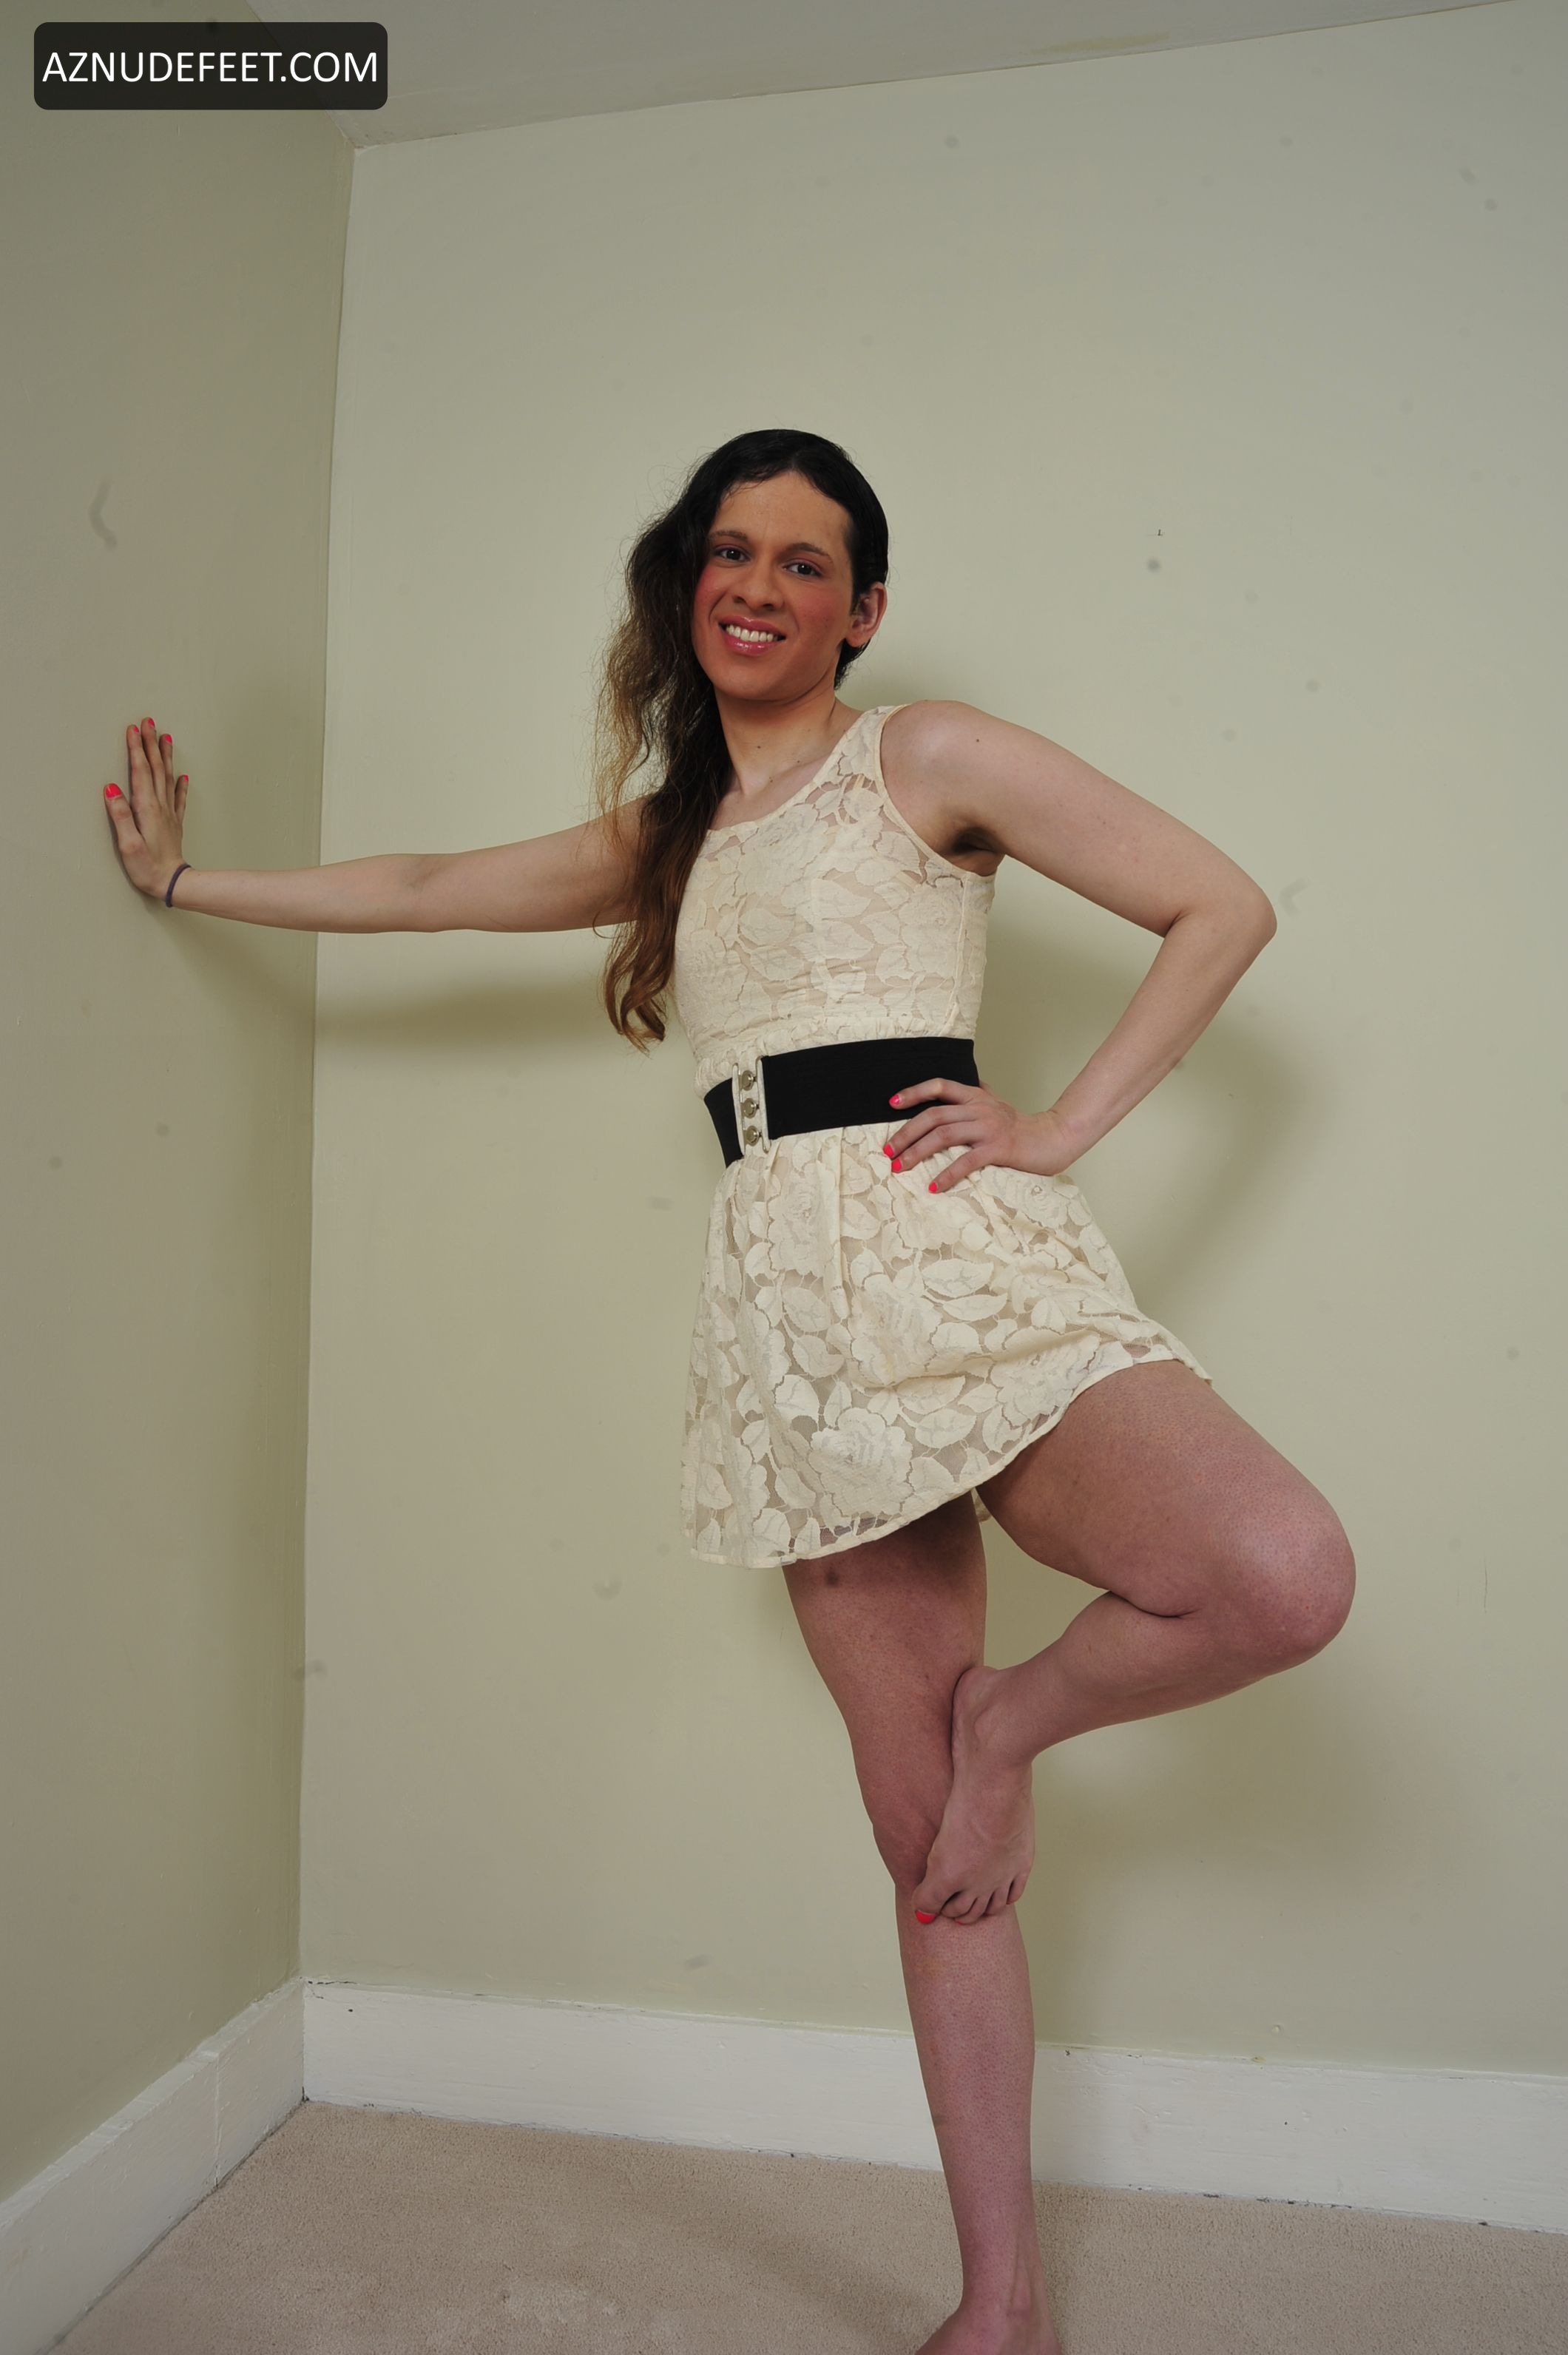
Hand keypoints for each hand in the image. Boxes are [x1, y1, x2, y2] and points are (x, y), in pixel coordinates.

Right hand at [104, 716, 188, 899]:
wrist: (173, 883)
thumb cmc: (147, 867)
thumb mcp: (128, 844)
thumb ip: (120, 816)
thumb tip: (111, 789)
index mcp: (146, 808)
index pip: (140, 771)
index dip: (136, 749)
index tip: (133, 729)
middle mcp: (160, 806)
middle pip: (154, 768)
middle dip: (151, 743)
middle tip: (149, 721)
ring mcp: (169, 814)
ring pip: (167, 777)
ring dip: (165, 756)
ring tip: (166, 737)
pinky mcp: (174, 824)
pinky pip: (178, 799)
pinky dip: (180, 785)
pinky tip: (182, 776)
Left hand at [883, 1077, 1080, 1189]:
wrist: (1053, 1138)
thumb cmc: (1021, 1125)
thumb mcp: (997, 1103)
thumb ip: (978, 1093)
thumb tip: (965, 1081)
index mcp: (976, 1095)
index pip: (939, 1086)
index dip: (913, 1092)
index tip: (891, 1103)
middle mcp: (979, 1107)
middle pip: (934, 1115)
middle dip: (906, 1133)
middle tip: (887, 1151)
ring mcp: (988, 1127)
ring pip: (944, 1135)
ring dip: (917, 1152)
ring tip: (899, 1168)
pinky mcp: (998, 1148)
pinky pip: (966, 1161)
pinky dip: (946, 1175)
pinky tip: (933, 1187)